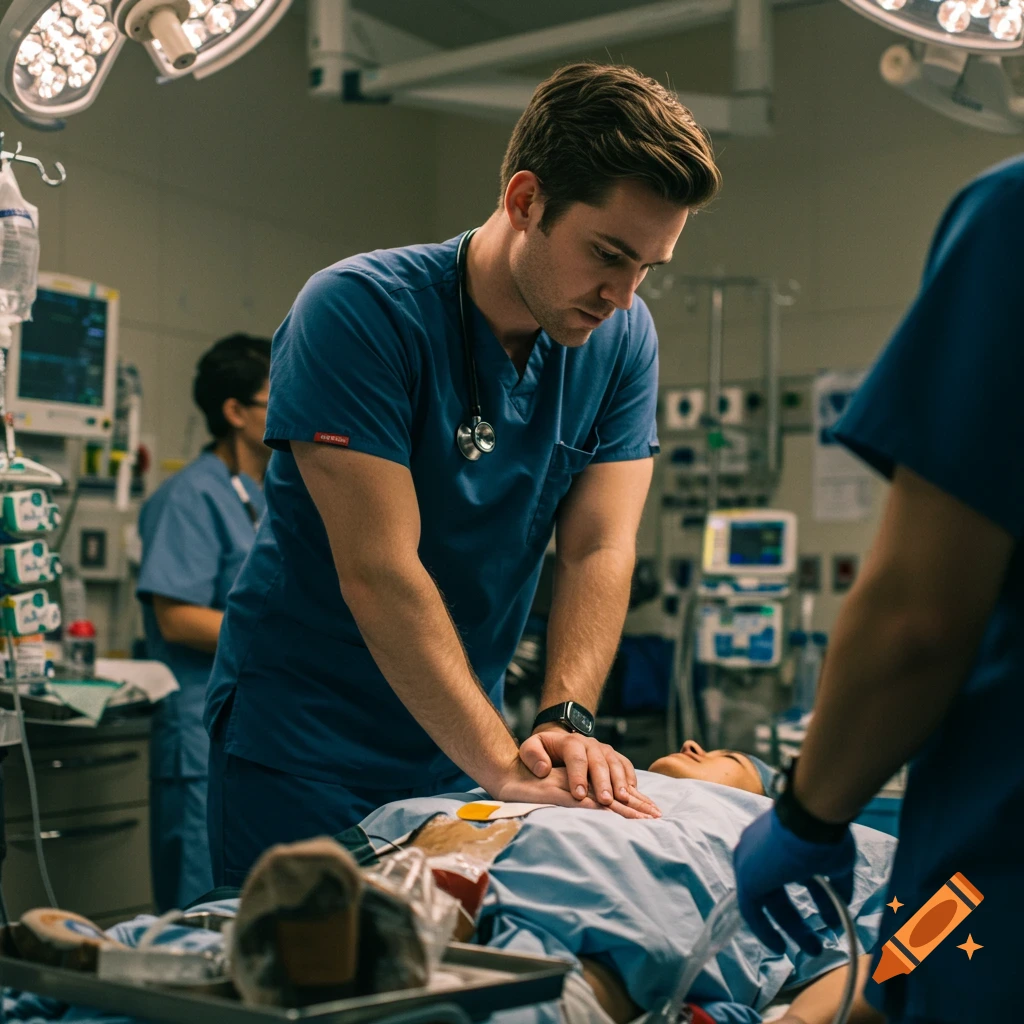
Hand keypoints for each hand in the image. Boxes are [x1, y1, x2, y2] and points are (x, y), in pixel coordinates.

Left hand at [518, 726, 660, 816]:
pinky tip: (633, 795)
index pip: (576, 757)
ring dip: (620, 781)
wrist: (559, 742)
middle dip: (603, 782)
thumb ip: (532, 756)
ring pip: (615, 763)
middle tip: (605, 801)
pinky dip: (630, 779)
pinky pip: (626, 765)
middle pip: (599, 762)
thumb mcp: (530, 748)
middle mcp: (590, 744)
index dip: (578, 776)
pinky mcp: (614, 757)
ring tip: (623, 799)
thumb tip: (543, 769)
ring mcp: (604, 750)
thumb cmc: (543, 751)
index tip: (578, 795)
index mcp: (570, 741)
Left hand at [733, 807, 854, 955]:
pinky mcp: (746, 877)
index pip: (789, 874)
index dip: (807, 894)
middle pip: (777, 892)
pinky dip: (764, 929)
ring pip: (768, 902)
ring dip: (791, 927)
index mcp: (778, 841)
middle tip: (817, 943)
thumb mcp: (836, 861)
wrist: (809, 820)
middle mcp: (758, 850)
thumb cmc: (823, 835)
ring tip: (812, 949)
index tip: (823, 913)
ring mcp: (749, 862)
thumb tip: (845, 901)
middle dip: (798, 920)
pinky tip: (780, 946)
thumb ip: (837, 882)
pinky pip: (751, 910)